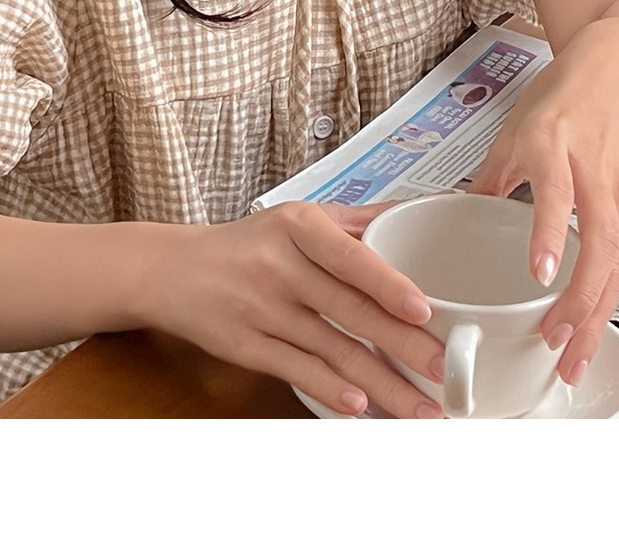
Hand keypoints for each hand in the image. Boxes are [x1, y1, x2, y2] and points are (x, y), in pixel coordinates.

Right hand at [144, 202, 439, 416]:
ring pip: (332, 351)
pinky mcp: (247, 348)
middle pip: (350, 311)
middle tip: (443, 372)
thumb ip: (356, 223)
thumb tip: (417, 211)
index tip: (423, 310)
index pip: (349, 256)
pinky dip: (331, 392)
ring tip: (419, 408)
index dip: (387, 284)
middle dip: (402, 347)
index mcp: (298, 225)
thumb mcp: (298, 217)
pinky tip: (361, 408)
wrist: (175, 270)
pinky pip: (297, 372)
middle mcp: (280, 266)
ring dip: (381, 385)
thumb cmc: (250, 243)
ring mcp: (262, 310)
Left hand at [469, 12, 618, 385]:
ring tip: (574, 357)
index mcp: (554, 141)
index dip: (551, 232)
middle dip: (580, 301)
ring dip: (598, 313)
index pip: (557, 190)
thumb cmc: (567, 91)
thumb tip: (460, 217)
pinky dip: (613, 294)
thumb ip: (493, 174)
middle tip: (555, 344)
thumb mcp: (518, 123)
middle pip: (599, 242)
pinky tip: (596, 325)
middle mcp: (594, 166)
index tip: (540, 273)